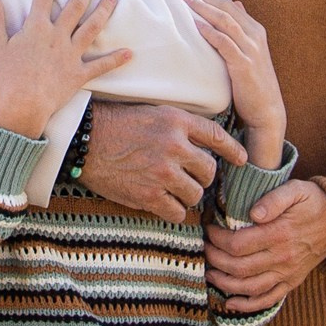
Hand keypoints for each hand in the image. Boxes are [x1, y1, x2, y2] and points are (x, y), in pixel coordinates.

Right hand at [0, 0, 132, 140]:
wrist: (23, 104)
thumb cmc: (7, 77)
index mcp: (37, 28)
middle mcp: (58, 37)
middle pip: (74, 8)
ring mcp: (71, 55)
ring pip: (91, 28)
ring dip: (103, 11)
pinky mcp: (79, 74)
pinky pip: (101, 66)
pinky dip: (115, 60)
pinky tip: (129, 53)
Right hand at [82, 96, 247, 220]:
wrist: (84, 141)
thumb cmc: (115, 124)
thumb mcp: (152, 113)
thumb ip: (178, 127)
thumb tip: (203, 144)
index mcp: (176, 121)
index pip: (216, 136)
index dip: (233, 150)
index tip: (241, 159)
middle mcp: (174, 146)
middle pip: (209, 171)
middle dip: (202, 176)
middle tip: (190, 177)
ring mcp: (162, 172)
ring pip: (195, 193)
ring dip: (188, 195)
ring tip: (175, 190)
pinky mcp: (149, 195)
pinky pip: (176, 212)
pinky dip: (173, 210)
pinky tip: (164, 203)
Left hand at [179, 0, 283, 170]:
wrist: (266, 111)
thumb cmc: (254, 83)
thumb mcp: (251, 52)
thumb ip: (242, 29)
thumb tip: (236, 3)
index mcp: (256, 31)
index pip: (230, 5)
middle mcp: (255, 36)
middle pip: (227, 8)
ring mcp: (251, 50)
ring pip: (226, 21)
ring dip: (204, 9)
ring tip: (185, 0)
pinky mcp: (244, 65)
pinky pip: (225, 43)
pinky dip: (211, 32)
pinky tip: (196, 25)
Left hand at [205, 179, 325, 309]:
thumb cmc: (313, 202)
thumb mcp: (296, 190)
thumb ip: (274, 199)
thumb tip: (254, 212)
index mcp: (280, 234)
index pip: (238, 244)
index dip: (217, 239)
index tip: (209, 230)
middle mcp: (283, 258)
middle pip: (239, 267)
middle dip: (215, 259)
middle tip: (204, 248)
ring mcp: (287, 273)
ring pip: (249, 287)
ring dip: (224, 283)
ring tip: (210, 272)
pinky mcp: (291, 282)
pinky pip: (267, 300)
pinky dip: (247, 305)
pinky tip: (230, 302)